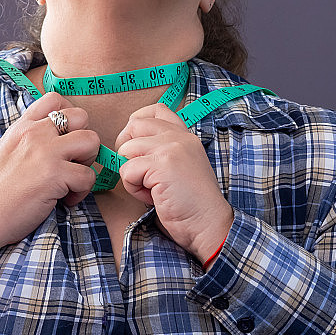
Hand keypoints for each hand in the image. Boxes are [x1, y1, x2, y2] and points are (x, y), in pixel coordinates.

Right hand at [0, 92, 98, 291]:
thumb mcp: (6, 152)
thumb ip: (29, 142)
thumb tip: (53, 145)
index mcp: (22, 126)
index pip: (56, 99)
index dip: (70, 118)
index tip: (66, 140)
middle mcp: (35, 133)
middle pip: (82, 117)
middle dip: (83, 141)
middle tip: (71, 164)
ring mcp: (46, 152)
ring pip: (92, 141)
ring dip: (88, 163)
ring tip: (71, 180)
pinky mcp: (55, 176)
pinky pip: (88, 177)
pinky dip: (82, 192)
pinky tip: (65, 201)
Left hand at [115, 103, 233, 262]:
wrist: (209, 224)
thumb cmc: (191, 203)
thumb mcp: (180, 167)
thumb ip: (162, 151)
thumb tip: (127, 147)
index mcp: (185, 135)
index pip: (155, 110)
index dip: (137, 125)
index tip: (138, 148)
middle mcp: (179, 137)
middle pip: (133, 126)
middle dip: (127, 150)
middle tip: (140, 173)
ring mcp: (171, 148)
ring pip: (126, 150)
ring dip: (131, 174)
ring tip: (151, 189)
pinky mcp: (162, 165)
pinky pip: (127, 170)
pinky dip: (134, 188)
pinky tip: (153, 197)